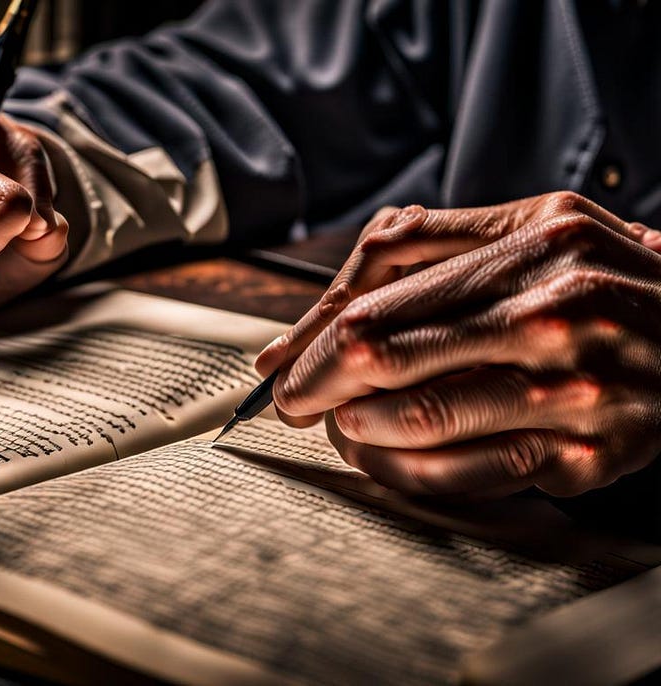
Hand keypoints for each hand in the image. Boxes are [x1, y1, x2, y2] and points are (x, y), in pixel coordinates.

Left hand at [254, 191, 660, 496]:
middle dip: (317, 387)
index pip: (380, 295)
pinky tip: (391, 459)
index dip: (312, 340)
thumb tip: (310, 320)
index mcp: (536, 243)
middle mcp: (557, 311)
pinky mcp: (593, 454)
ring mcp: (578, 388)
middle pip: (385, 354)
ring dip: (356, 432)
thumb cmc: (602, 280)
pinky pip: (469, 474)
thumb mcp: (532, 228)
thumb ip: (421, 249)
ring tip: (343, 429)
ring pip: (419, 420)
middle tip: (295, 404)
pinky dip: (407, 472)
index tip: (283, 367)